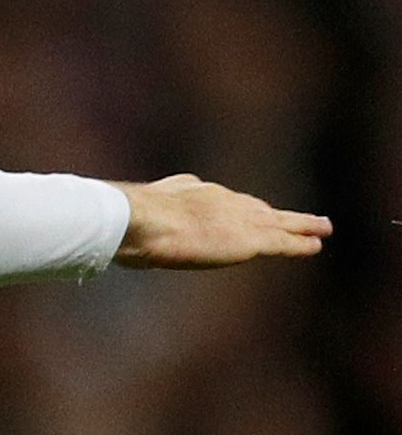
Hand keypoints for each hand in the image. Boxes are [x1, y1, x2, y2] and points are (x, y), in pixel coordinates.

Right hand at [112, 176, 330, 267]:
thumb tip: (112, 230)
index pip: (220, 198)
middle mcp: (219, 199)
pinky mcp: (249, 239)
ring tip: (322, 226)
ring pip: (277, 221)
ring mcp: (236, 218)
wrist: (137, 221)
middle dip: (272, 213)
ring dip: (301, 223)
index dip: (236, 206)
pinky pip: (283, 241)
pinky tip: (317, 243)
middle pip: (254, 206)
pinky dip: (301, 242)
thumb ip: (134, 218)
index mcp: (189, 191)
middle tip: (291, 217)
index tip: (245, 207)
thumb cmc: (123, 221)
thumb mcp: (128, 216)